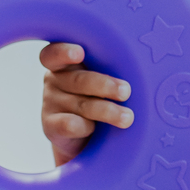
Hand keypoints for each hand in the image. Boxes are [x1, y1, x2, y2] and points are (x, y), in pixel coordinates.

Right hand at [40, 42, 132, 165]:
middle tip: (126, 91)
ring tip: (127, 117)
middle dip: (105, 85)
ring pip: (81, 105)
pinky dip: (85, 126)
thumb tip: (139, 70)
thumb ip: (109, 70)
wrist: (87, 137)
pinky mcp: (51, 126)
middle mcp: (54, 79)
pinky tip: (95, 128)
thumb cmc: (101, 96)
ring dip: (107, 111)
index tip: (79, 53)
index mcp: (65, 62)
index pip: (54, 53)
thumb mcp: (102, 80)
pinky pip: (69, 125)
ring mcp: (50, 103)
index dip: (64, 52)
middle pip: (79, 80)